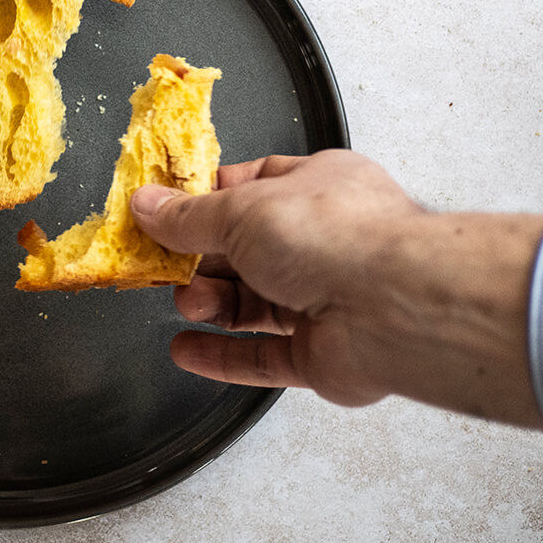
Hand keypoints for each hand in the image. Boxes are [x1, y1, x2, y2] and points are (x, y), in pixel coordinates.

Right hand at [130, 150, 542, 427]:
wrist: (395, 306)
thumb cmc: (337, 235)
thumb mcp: (242, 209)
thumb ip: (188, 215)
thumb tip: (147, 206)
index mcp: (315, 186)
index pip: (250, 186)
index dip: (204, 199)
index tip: (163, 212)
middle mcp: (323, 240)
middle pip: (245, 250)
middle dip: (200, 259)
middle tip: (161, 265)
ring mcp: (324, 299)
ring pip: (252, 303)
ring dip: (209, 303)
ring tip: (184, 303)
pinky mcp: (321, 353)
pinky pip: (263, 356)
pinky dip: (223, 355)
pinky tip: (187, 350)